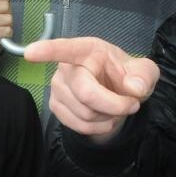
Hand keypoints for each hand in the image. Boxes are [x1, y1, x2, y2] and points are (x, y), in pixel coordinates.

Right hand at [24, 37, 157, 139]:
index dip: (47, 51)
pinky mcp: (56, 106)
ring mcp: (57, 88)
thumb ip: (144, 76)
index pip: (65, 49)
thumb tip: (134, 88)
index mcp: (87, 50)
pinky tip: (104, 118)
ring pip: (85, 113)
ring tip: (115, 108)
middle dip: (114, 105)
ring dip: (108, 117)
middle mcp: (66, 67)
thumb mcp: (145, 71)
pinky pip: (78, 125)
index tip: (30, 53)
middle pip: (85, 93)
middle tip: (132, 105)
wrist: (118, 94)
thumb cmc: (126, 76)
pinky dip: (99, 127)